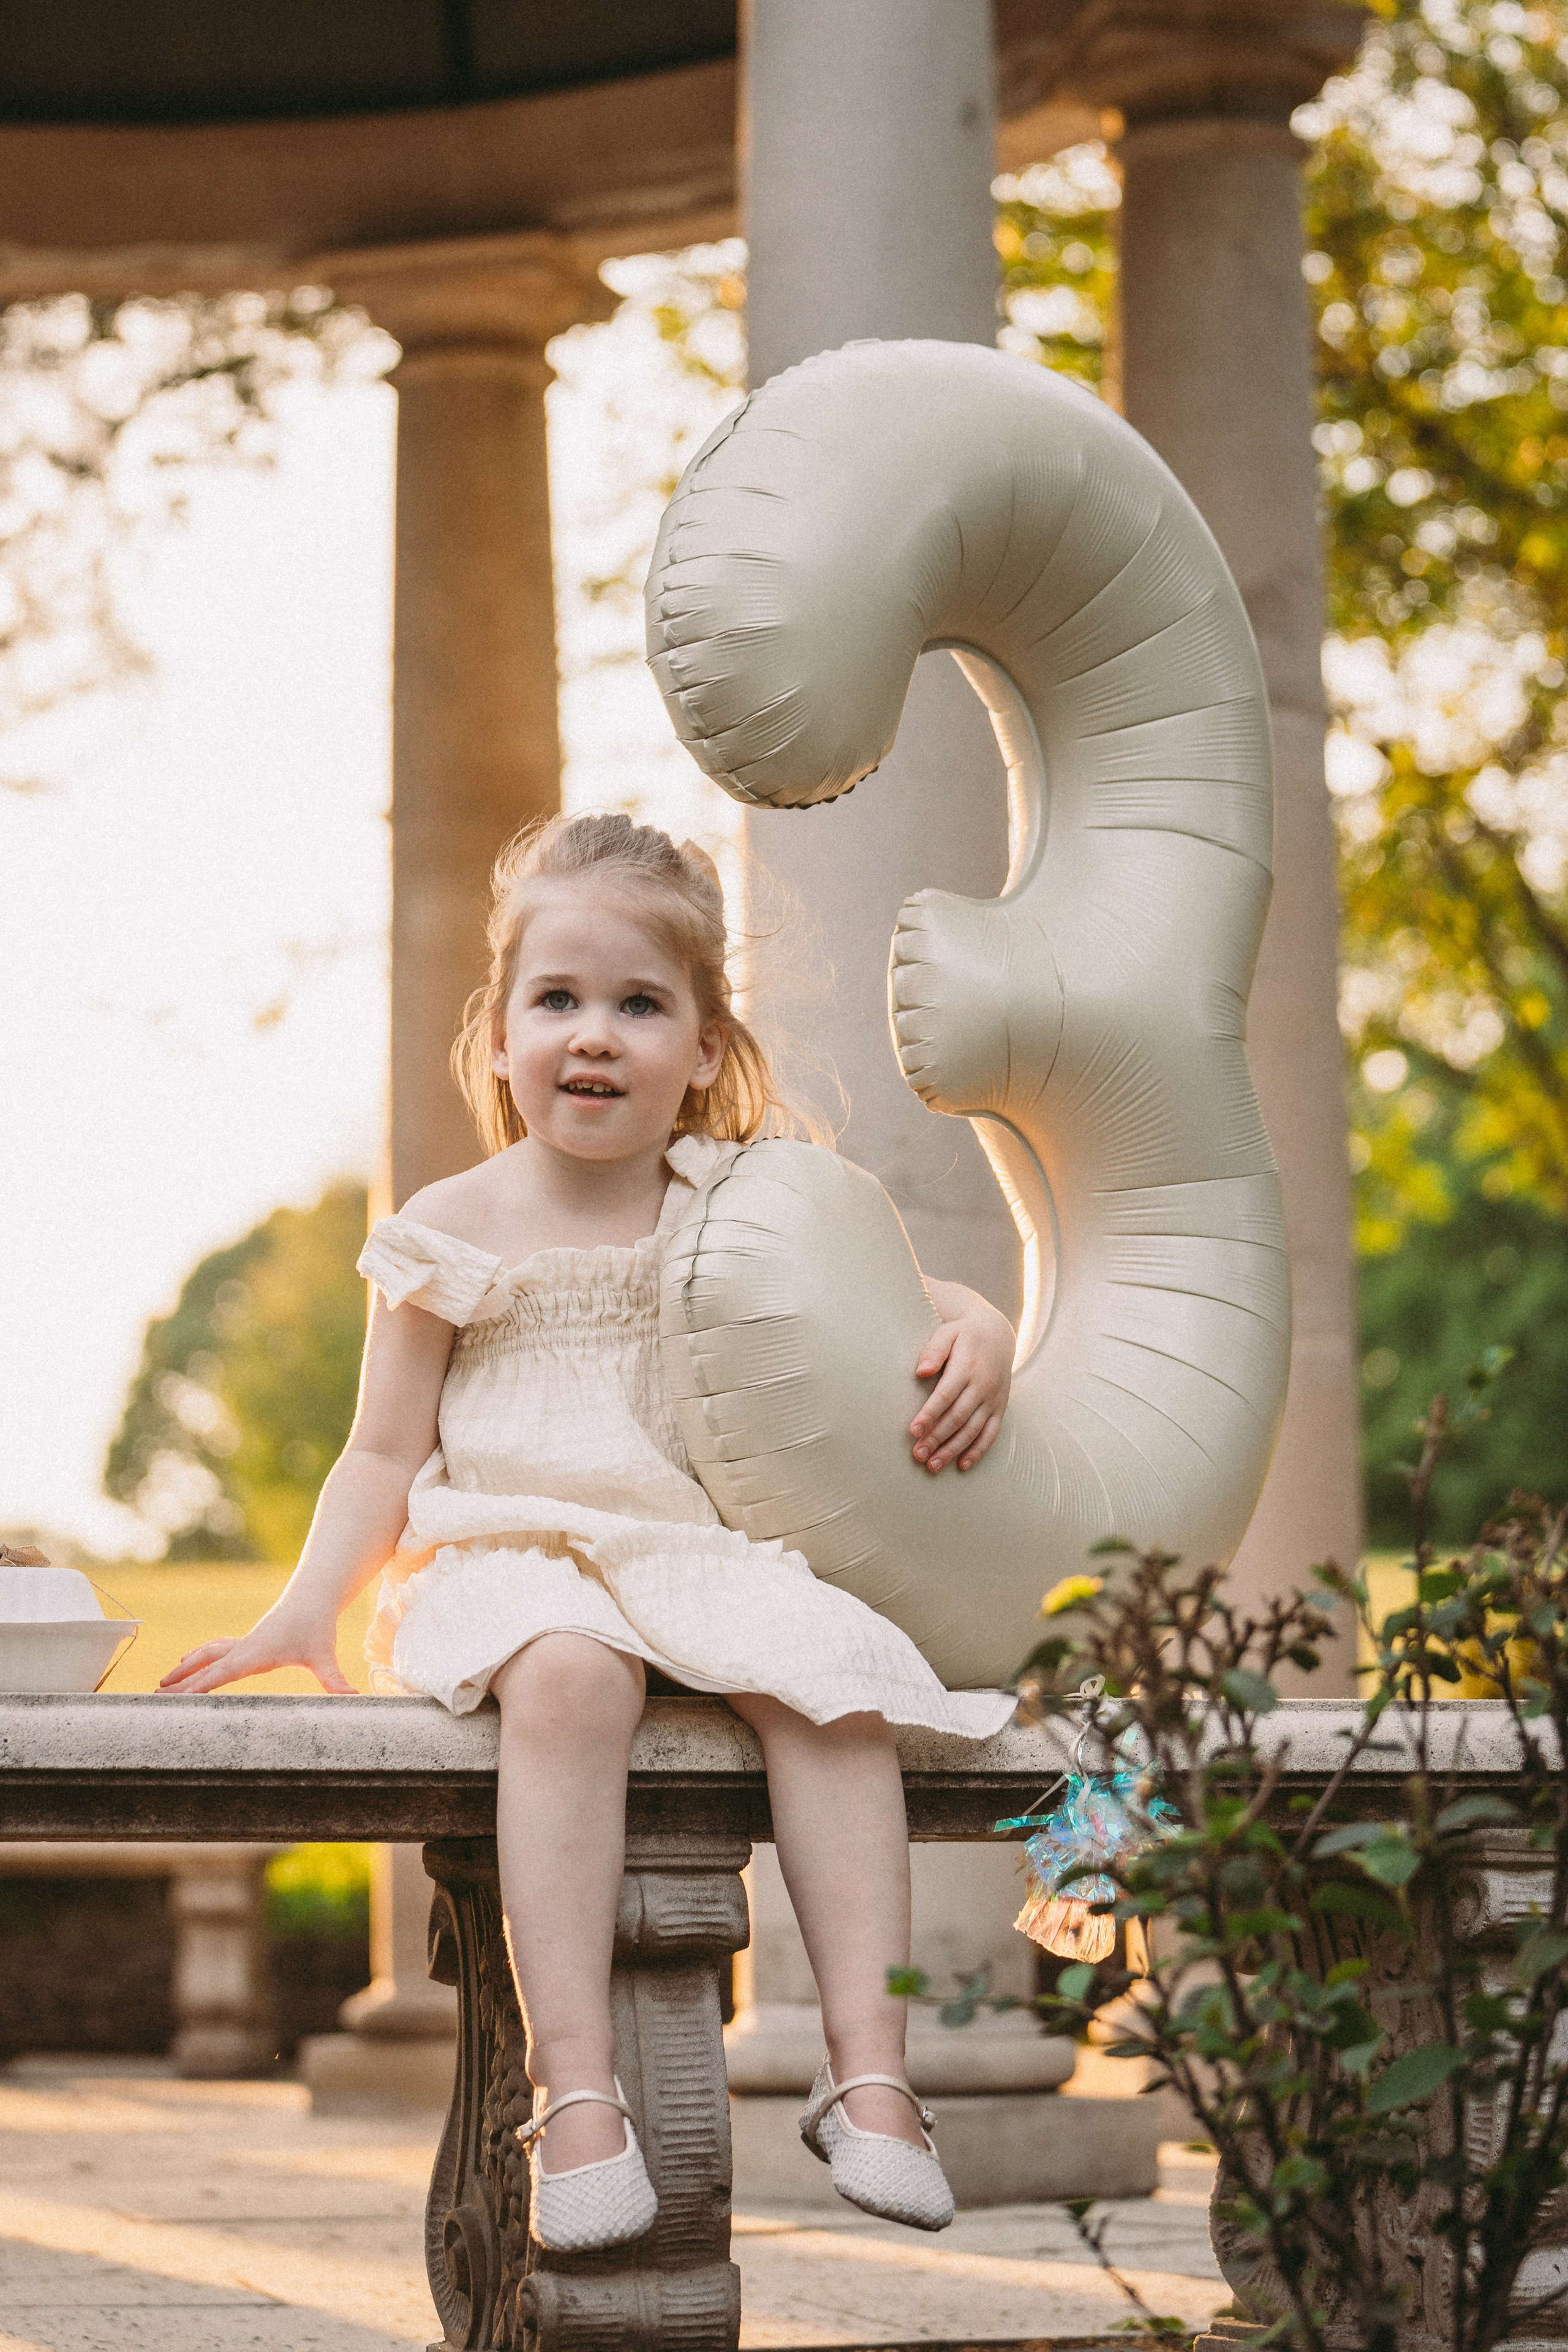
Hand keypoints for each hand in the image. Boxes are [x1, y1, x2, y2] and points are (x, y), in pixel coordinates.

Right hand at [158, 1606, 353, 1696]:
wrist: (313, 1597)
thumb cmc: (317, 1627)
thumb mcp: (324, 1656)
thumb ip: (334, 1680)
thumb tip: (354, 1696)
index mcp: (255, 1654)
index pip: (221, 1673)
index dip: (199, 1686)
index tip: (177, 1698)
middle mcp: (244, 1648)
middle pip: (206, 1664)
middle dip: (182, 1680)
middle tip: (156, 1694)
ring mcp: (244, 1643)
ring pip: (207, 1653)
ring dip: (186, 1667)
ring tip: (164, 1682)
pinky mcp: (248, 1641)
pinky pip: (216, 1649)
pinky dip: (199, 1657)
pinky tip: (190, 1662)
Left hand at [910, 1283, 1014, 1472]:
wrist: (997, 1334)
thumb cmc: (963, 1334)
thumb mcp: (947, 1332)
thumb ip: (934, 1349)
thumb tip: (921, 1371)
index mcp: (967, 1367)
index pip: (945, 1395)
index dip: (929, 1415)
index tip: (913, 1431)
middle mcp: (983, 1385)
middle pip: (958, 1417)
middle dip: (937, 1438)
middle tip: (918, 1455)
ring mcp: (993, 1399)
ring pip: (973, 1430)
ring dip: (953, 1449)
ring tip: (933, 1465)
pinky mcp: (1000, 1408)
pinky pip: (991, 1433)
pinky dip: (978, 1450)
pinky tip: (963, 1465)